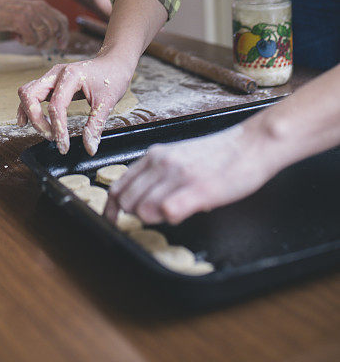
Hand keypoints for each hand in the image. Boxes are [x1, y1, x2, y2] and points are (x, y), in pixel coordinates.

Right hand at [0, 0, 68, 50]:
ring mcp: (29, 14)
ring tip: (24, 39)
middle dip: (49, 41)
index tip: (61, 45)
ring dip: (36, 42)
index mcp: (42, 5)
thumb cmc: (6, 13)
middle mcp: (38, 8)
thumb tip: (52, 39)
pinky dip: (26, 42)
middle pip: (55, 29)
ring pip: (44, 35)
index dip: (64, 34)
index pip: (61, 19)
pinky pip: (32, 39)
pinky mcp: (20, 21)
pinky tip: (18, 38)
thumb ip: (40, 21)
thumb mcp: (27, 12)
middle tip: (38, 46)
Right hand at [17, 56, 132, 153]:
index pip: (56, 105)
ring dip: (30, 114)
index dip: (58, 128)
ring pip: (27, 93)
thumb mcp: (107, 102)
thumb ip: (96, 125)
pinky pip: (31, 93)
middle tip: (52, 137)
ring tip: (44, 131)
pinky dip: (27, 108)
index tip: (64, 146)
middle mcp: (56, 73)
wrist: (114, 62)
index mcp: (70, 75)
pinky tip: (27, 121)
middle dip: (37, 120)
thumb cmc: (112, 77)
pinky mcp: (51, 82)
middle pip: (31, 95)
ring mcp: (51, 76)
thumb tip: (89, 148)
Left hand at [104, 122, 275, 225]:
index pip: (118, 187)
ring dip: (155, 218)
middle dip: (135, 216)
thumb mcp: (179, 158)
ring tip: (178, 208)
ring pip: (143, 209)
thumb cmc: (219, 155)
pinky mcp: (199, 189)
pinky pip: (169, 211)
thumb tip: (141, 200)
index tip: (113, 220)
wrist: (252, 144)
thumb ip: (158, 175)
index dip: (112, 209)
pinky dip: (171, 218)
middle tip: (159, 214)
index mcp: (155, 155)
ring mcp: (179, 175)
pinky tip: (184, 212)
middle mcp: (162, 162)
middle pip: (127, 202)